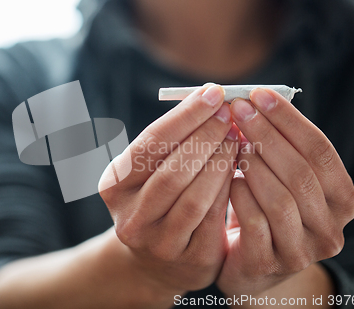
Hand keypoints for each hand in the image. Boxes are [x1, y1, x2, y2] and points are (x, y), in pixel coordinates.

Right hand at [99, 84, 239, 293]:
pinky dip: (229, 188)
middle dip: (206, 136)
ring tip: (237, 138)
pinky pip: (214, 218)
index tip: (214, 92)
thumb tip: (207, 97)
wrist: (157, 260)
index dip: (185, 116)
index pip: (150, 144)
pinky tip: (240, 167)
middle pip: (172, 171)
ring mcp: (158, 243)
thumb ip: (170, 141)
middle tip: (230, 114)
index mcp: (114, 186)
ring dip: (221, 162)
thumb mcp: (149, 171)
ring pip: (194, 197)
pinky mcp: (190, 260)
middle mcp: (130, 217)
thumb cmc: (157, 199)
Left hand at [217, 88, 353, 296]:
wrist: (251, 263)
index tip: (258, 94)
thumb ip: (279, 147)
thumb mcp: (282, 179)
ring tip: (232, 143)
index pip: (321, 151)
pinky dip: (240, 194)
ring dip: (253, 165)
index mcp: (342, 200)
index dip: (289, 120)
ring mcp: (301, 251)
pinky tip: (228, 178)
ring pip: (281, 199)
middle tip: (237, 110)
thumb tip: (252, 101)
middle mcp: (330, 228)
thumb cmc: (266, 210)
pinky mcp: (269, 264)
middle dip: (266, 135)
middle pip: (302, 173)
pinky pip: (254, 222)